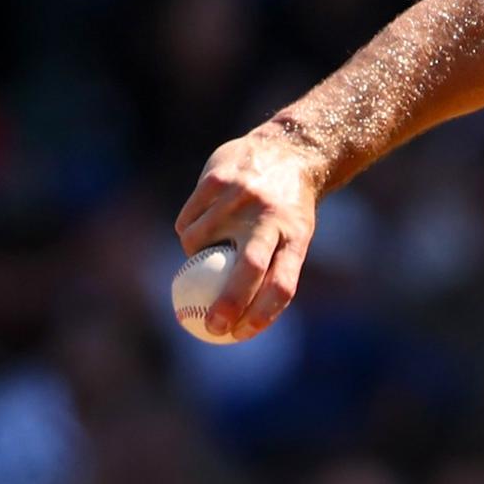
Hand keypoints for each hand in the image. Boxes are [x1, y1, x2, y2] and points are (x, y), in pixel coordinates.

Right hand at [173, 122, 324, 340]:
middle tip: (211, 326)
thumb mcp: (295, 234)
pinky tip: (198, 227)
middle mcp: (270, 218)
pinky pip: (187, 220)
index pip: (283, 284)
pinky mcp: (216, 181)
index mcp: (296, 236)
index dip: (263, 314)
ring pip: (199, 242)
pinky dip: (187, 231)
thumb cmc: (289, 207)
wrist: (289, 150)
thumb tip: (239, 321)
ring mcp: (242, 198)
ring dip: (193, 256)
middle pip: (249, 268)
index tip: (241, 333)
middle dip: (228, 302)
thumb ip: (273, 268)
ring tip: (204, 250)